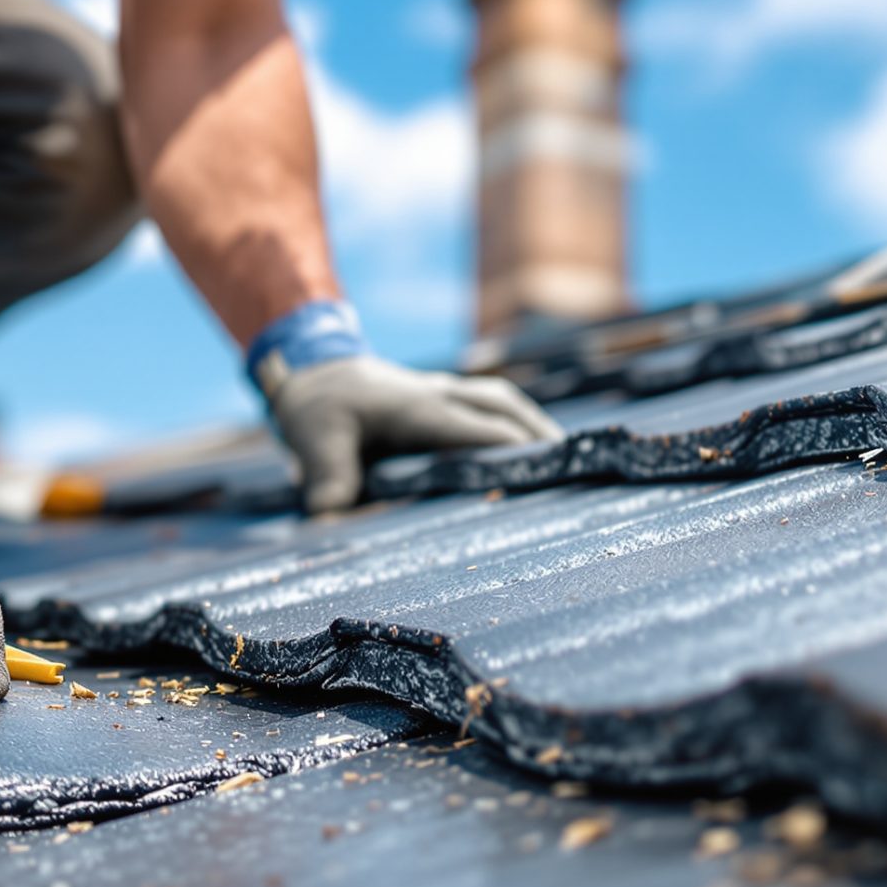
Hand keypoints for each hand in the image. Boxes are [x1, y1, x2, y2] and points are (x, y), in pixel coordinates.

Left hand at [268, 354, 563, 512]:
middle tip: (575, 468)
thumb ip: (328, 477)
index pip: (482, 429)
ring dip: (534, 424)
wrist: (311, 369)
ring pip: (502, 401)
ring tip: (563, 458)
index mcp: (420, 407)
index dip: (517, 450)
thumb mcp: (314, 439)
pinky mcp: (440, 398)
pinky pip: (490, 404)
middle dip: (540, 435)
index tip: (549, 473)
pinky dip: (515, 421)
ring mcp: (442, 393)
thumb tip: (333, 517)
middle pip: (505, 408)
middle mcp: (440, 395)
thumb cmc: (317, 407)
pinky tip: (530, 446)